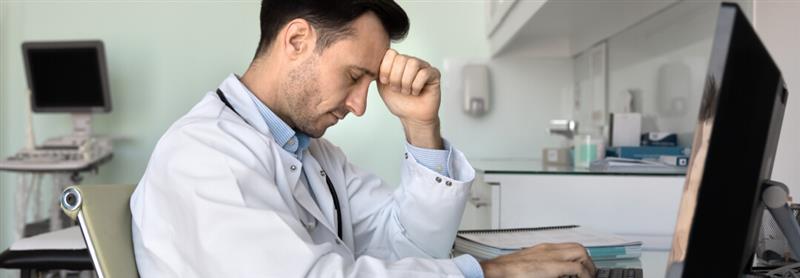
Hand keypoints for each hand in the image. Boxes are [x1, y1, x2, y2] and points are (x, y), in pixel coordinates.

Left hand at [377, 49, 442, 148]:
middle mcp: (411, 62)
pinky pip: (424, 74)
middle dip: (396, 78)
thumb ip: (378, 72)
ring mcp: (423, 67)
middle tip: (397, 90)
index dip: (386, 68)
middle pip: (401, 58)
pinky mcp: (434, 74)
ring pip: (413, 64)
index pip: (391, 53)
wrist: (412, 117)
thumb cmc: (399, 102)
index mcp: (398, 63)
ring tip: (406, 92)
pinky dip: (416, 86)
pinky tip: (416, 92)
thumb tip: (374, 61)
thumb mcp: (382, 86)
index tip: (385, 82)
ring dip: (406, 82)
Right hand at [480, 243, 595, 277]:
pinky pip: (577, 268)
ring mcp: (551, 256)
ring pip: (580, 253)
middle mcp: (549, 249)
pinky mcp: (552, 266)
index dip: (579, 258)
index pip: (569, 247)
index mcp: (543, 249)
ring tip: (588, 277)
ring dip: (588, 267)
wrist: (497, 271)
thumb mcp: (527, 265)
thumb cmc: (507, 270)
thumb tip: (546, 273)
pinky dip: (583, 275)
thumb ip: (539, 266)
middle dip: (588, 262)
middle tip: (590, 274)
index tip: (582, 269)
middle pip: (578, 247)